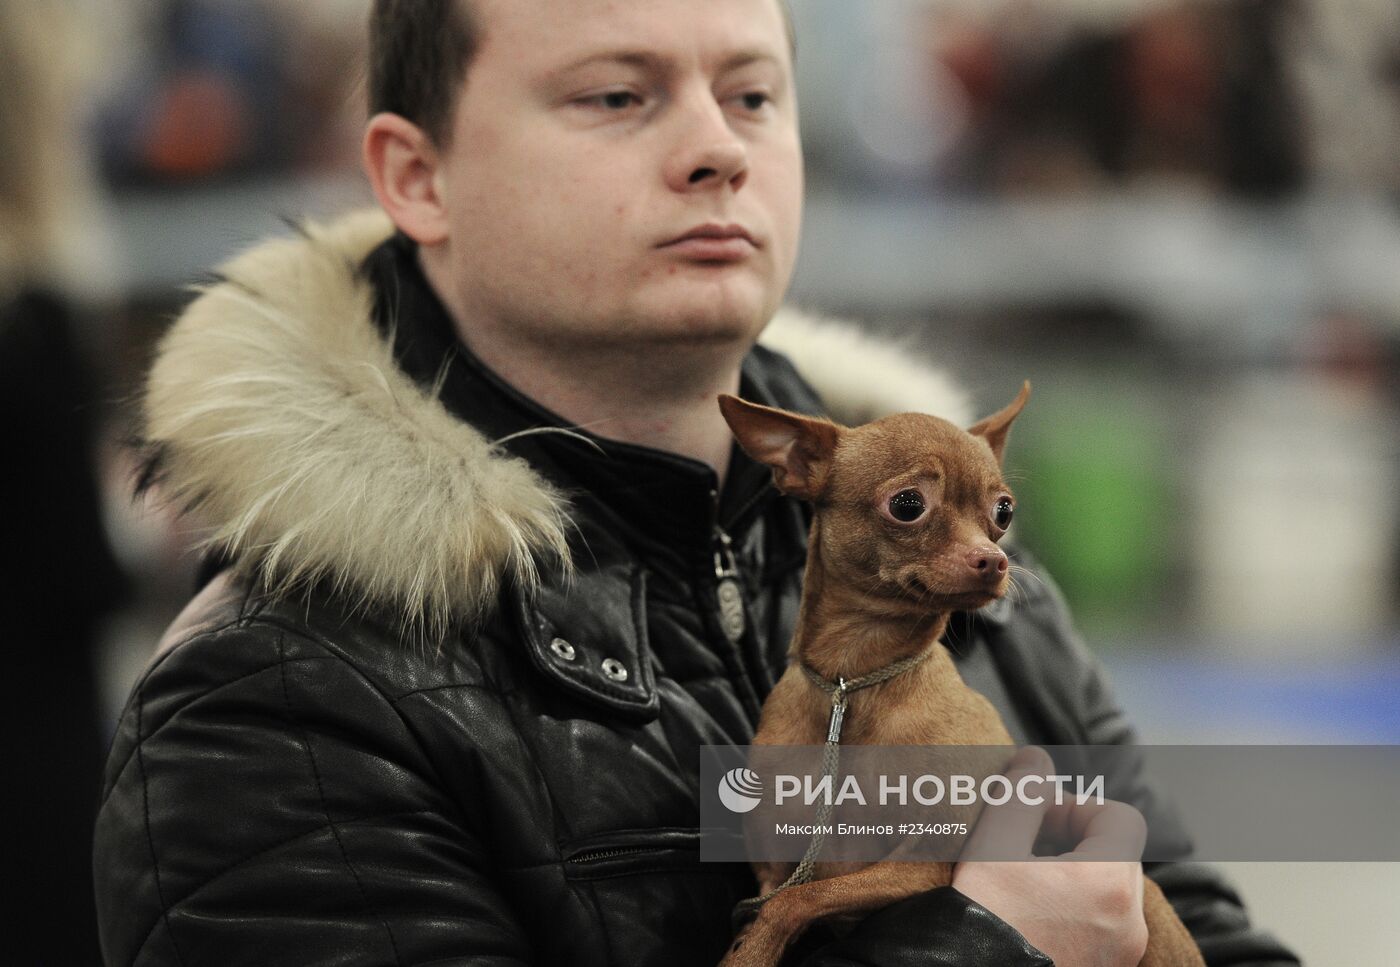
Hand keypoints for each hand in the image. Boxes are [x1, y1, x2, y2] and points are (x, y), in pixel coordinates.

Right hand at [951, 747, 1148, 966]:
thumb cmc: (985, 920)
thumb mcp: (994, 846)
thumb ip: (1020, 794)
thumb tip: (1036, 760)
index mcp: (1110, 883)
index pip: (1122, 817)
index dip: (1078, 806)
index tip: (1036, 819)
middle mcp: (1130, 922)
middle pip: (1118, 852)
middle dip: (1074, 838)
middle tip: (1024, 844)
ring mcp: (1122, 954)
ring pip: (1111, 890)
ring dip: (1075, 872)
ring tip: (1024, 879)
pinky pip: (1105, 924)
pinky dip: (1077, 907)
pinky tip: (1032, 912)